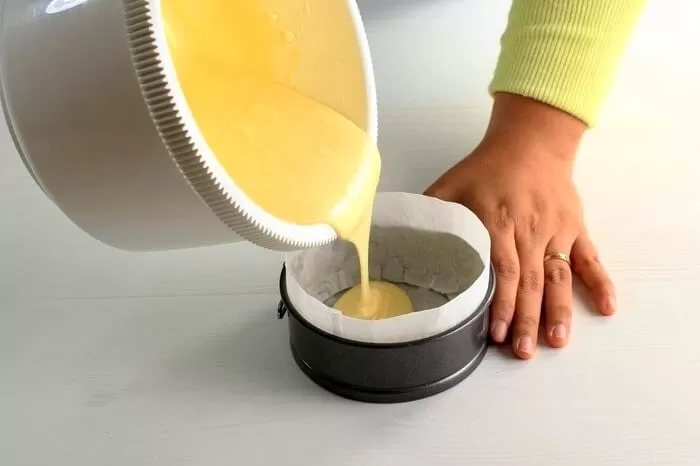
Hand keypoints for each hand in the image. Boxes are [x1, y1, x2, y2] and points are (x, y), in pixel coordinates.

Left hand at [425, 93, 615, 359]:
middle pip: (529, 281)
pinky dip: (600, 282)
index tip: (497, 332)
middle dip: (526, 318)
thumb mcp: (451, 184)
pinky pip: (590, 258)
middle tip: (522, 351)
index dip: (500, 303)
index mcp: (498, 220)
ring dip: (558, 310)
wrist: (531, 141)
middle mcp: (529, 230)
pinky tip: (606, 308)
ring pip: (558, 276)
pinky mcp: (575, 228)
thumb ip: (429, 212)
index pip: (501, 269)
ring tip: (556, 341)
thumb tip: (393, 236)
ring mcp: (555, 231)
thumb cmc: (487, 167)